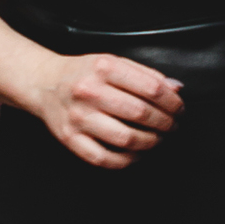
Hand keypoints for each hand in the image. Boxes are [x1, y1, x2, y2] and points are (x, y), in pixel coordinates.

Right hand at [28, 52, 185, 168]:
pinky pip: (103, 158)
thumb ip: (146, 75)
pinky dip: (125, 161)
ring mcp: (78, 117)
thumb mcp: (114, 62)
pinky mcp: (70, 138)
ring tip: (157, 139)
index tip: (179, 109)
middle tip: (172, 126)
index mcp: (104, 67)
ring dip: (150, 143)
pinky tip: (135, 154)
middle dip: (165, 123)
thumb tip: (175, 89)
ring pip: (125, 138)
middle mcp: (89, 91)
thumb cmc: (84, 73)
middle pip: (140, 113)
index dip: (172, 102)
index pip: (151, 88)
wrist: (44, 83)